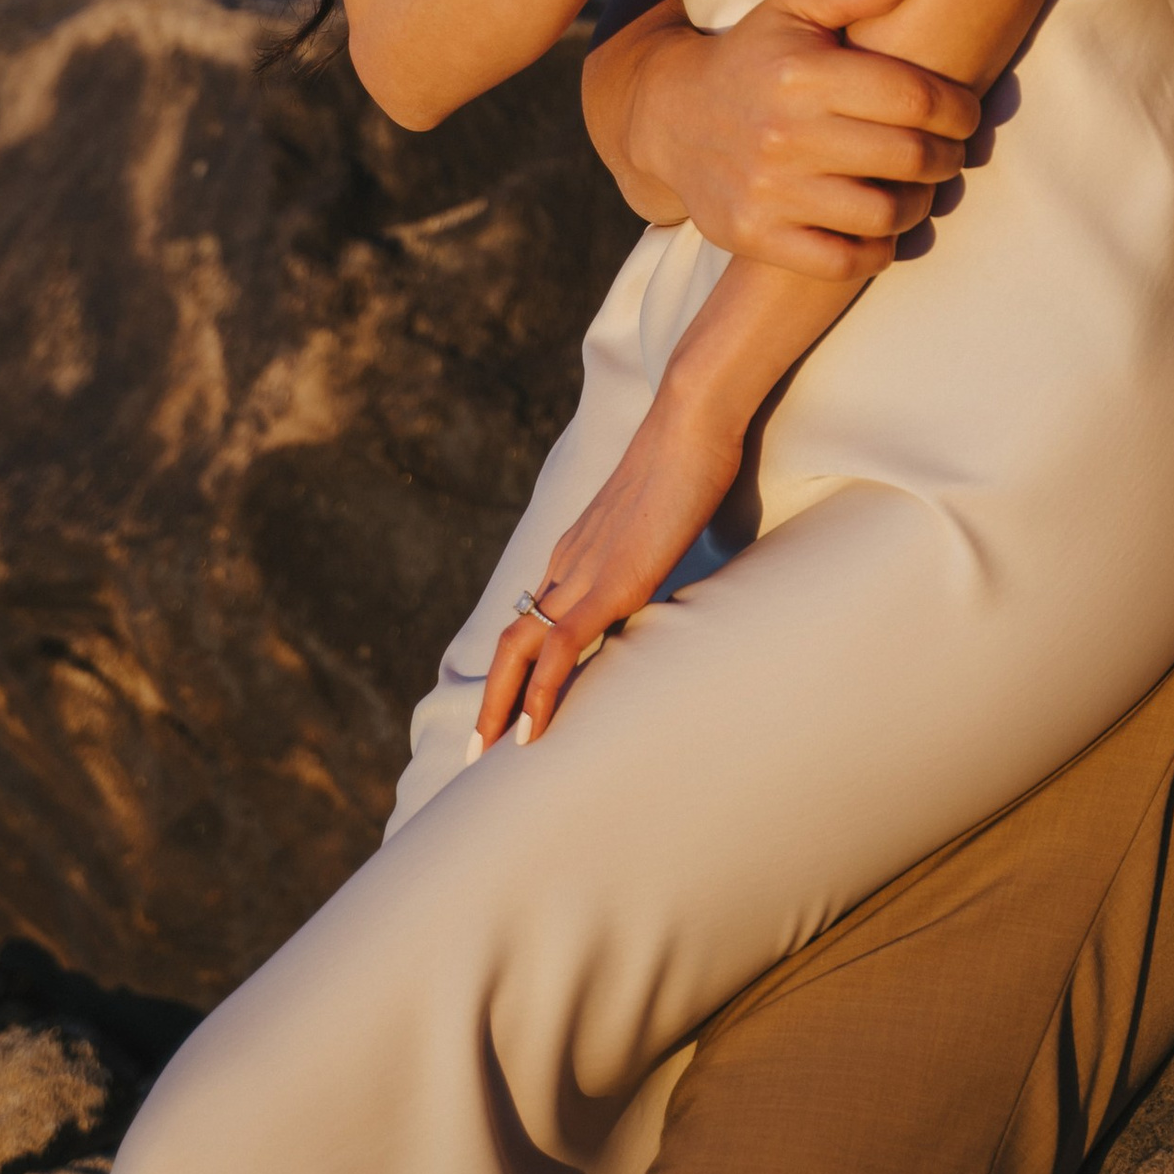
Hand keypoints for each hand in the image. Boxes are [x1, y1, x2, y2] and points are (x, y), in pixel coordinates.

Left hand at [473, 379, 744, 747]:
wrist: (691, 420)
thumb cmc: (691, 457)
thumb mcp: (664, 516)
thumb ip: (654, 548)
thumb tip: (669, 572)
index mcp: (579, 548)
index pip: (537, 615)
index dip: (520, 664)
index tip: (514, 705)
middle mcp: (569, 562)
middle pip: (512, 637)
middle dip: (492, 696)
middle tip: (482, 749)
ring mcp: (585, 572)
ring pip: (520, 647)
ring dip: (500, 704)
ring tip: (492, 754)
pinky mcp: (609, 583)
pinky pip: (561, 647)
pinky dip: (540, 692)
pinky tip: (533, 732)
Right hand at [592, 0, 981, 276]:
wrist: (670, 119)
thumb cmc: (751, 59)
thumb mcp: (790, 9)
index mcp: (803, 75)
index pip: (914, 99)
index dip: (959, 110)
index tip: (967, 115)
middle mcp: (785, 135)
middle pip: (908, 158)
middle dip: (948, 158)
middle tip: (952, 154)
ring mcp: (768, 191)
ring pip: (883, 214)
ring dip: (918, 206)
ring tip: (920, 190)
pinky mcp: (755, 236)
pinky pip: (840, 262)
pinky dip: (875, 251)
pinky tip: (881, 229)